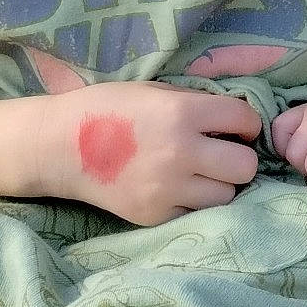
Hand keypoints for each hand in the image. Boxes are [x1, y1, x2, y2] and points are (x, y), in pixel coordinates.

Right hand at [43, 81, 261, 226]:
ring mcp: (167, 189)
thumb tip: (235, 117)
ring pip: (226, 195)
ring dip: (219, 184)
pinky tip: (176, 187)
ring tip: (199, 173)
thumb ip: (196, 103)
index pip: (245, 119)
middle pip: (245, 167)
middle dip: (239, 158)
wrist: (59, 146)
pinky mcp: (154, 215)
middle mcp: (180, 152)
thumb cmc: (108, 108)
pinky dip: (192, 201)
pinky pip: (195, 212)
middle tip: (223, 153)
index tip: (238, 127)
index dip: (247, 123)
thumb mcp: (155, 92)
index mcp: (182, 113)